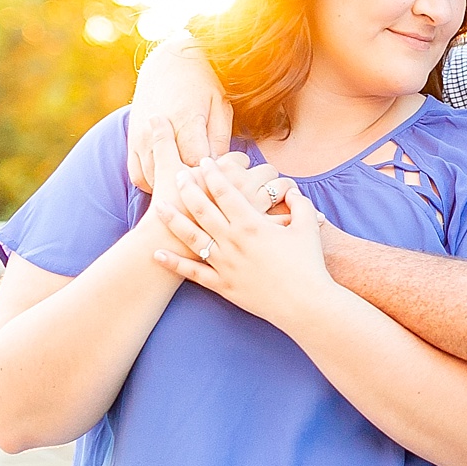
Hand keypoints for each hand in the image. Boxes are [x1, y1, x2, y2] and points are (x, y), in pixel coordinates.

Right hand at [128, 36, 232, 190]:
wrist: (168, 63)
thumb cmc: (203, 84)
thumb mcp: (221, 105)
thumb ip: (220, 138)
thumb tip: (220, 169)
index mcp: (186, 120)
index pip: (196, 164)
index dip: (211, 178)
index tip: (224, 182)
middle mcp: (159, 131)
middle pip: (174, 175)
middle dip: (194, 187)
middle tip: (210, 189)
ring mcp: (141, 138)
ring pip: (154, 180)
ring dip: (173, 187)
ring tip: (193, 188)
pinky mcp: (132, 142)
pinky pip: (138, 176)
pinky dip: (154, 183)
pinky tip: (172, 180)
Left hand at [154, 157, 332, 327]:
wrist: (305, 303)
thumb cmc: (309, 265)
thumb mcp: (309, 227)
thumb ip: (300, 205)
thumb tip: (292, 193)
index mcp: (253, 225)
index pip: (226, 192)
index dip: (214, 174)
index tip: (205, 162)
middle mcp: (233, 241)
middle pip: (203, 209)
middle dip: (189, 188)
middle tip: (180, 174)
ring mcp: (225, 264)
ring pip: (191, 237)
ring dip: (172, 220)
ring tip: (158, 206)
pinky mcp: (222, 285)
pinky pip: (192, 273)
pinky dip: (173, 263)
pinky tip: (157, 253)